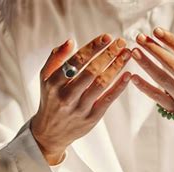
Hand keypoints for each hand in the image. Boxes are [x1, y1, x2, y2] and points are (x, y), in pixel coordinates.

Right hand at [31, 34, 131, 164]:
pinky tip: (128, 75)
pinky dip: (119, 87)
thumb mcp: (45, 78)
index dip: (93, 48)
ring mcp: (80, 108)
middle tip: (121, 43)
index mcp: (54, 83)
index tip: (107, 37)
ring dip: (116, 67)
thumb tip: (71, 41)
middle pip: (91, 71)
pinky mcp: (91, 118)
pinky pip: (108, 100)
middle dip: (108, 55)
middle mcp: (66, 96)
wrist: (50, 133)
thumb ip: (55, 58)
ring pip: (101, 84)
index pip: (76, 61)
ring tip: (127, 54)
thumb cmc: (51, 99)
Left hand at [131, 28, 173, 160]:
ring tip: (134, 51)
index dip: (172, 42)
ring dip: (147, 65)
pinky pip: (158, 98)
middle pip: (173, 67)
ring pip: (163, 81)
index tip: (158, 31)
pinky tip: (133, 77)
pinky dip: (145, 88)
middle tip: (140, 37)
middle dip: (155, 50)